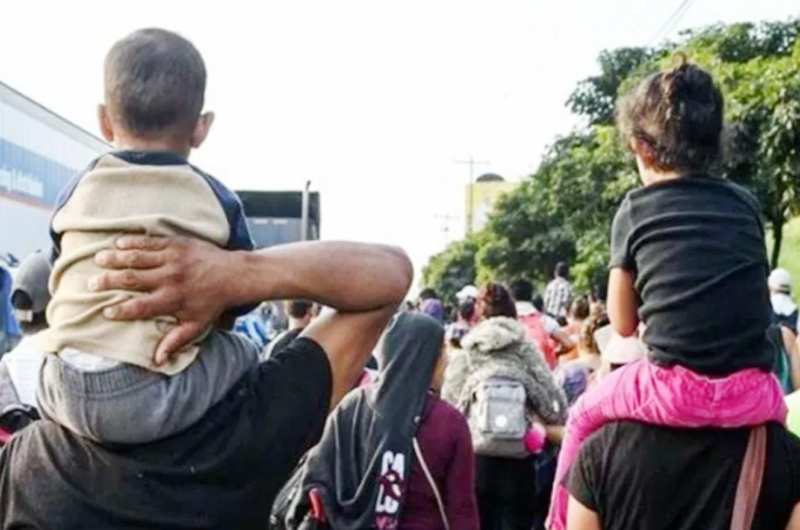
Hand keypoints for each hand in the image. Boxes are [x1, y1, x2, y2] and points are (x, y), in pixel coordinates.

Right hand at [89, 235, 236, 363]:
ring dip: (115, 258)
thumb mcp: (197, 324)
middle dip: (109, 281)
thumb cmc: (213, 302)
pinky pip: (150, 241)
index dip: (121, 310)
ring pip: (137, 257)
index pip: (140, 307)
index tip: (105, 312)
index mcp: (173, 300)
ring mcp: (173, 259)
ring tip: (97, 259)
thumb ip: (176, 341)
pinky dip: (132, 241)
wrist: (234, 274)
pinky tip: (116, 242)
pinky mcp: (176, 244)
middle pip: (132, 280)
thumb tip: (158, 361)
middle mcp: (170, 279)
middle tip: (91, 283)